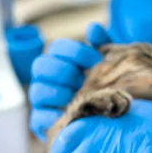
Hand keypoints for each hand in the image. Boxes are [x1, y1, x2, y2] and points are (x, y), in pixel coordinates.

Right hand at [29, 22, 111, 140]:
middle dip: (63, 71)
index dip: (75, 51)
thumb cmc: (108, 87)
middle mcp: (48, 79)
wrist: (113, 119)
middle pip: (41, 66)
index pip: (57, 48)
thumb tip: (93, 29)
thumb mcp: (110, 66)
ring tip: (76, 98)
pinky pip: (38, 119)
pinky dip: (51, 117)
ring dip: (57, 93)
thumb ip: (104, 45)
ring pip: (38, 91)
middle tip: (83, 80)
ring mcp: (43, 101)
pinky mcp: (42, 123)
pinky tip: (70, 117)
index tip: (96, 60)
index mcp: (62, 61)